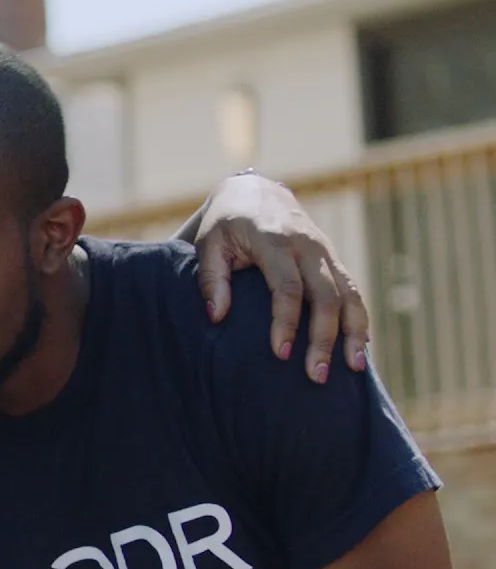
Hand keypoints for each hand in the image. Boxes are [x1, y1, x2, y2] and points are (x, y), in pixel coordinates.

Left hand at [192, 173, 369, 382]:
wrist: (256, 192)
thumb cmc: (226, 224)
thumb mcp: (208, 243)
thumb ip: (210, 278)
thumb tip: (216, 316)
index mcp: (274, 241)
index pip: (287, 287)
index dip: (286, 322)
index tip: (281, 354)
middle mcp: (307, 246)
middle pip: (326, 296)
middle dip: (324, 338)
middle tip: (317, 375)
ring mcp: (326, 251)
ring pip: (350, 294)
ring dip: (354, 332)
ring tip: (353, 368)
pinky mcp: (334, 259)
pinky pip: (354, 290)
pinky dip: (360, 319)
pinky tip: (361, 348)